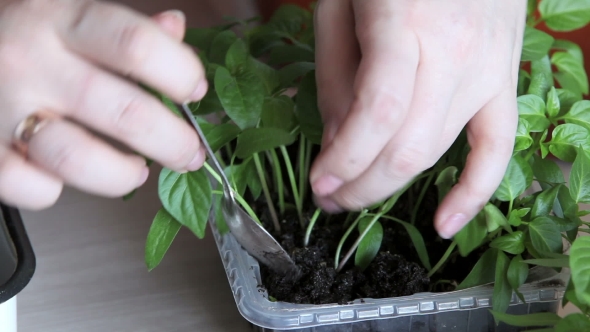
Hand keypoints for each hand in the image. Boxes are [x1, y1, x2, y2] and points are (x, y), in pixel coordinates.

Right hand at [0, 0, 207, 209]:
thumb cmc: (24, 37)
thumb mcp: (71, 15)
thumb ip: (125, 28)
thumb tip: (176, 29)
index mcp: (63, 20)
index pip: (135, 45)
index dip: (179, 73)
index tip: (194, 92)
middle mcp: (32, 61)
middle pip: (125, 112)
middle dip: (173, 142)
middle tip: (189, 153)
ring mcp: (4, 108)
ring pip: (79, 158)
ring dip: (124, 174)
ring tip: (137, 171)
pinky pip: (32, 188)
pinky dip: (56, 192)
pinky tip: (67, 178)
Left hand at [310, 0, 526, 238]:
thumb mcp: (341, 5)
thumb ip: (336, 73)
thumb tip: (340, 141)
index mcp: (404, 22)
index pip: (377, 113)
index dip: (344, 159)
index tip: (318, 181)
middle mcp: (454, 53)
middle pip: (407, 146)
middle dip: (359, 186)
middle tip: (327, 197)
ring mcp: (487, 71)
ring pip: (438, 152)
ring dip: (390, 187)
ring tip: (353, 197)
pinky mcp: (503, 82)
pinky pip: (497, 147)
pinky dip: (474, 192)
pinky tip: (443, 223)